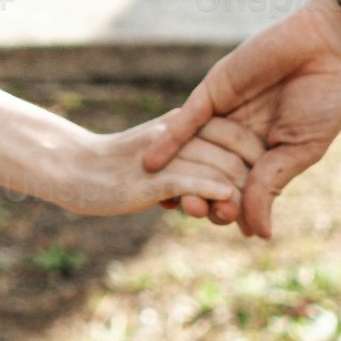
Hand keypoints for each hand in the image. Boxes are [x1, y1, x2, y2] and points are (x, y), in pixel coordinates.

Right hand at [37, 103, 262, 221]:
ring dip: (239, 193)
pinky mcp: (153, 178)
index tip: (264, 181)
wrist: (77, 170)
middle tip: (261, 208)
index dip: (255, 155)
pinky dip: (213, 189)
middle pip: (233, 149)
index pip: (233, 132)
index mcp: (183, 123)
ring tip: (247, 216)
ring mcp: (167, 155)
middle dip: (253, 178)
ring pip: (217, 167)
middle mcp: (179, 134)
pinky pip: (190, 180)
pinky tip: (229, 200)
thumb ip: (189, 160)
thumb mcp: (159, 157)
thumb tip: (222, 181)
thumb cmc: (118, 167)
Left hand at [151, 7, 340, 240]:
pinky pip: (185, 121)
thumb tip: (256, 234)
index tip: (225, 222)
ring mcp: (224, 116)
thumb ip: (269, 186)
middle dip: (199, 196)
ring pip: (194, 154)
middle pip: (210, 176)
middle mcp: (240, 139)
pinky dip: (167, 142)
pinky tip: (151, 163)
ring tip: (164, 197)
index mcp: (266, 156)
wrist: (328, 47)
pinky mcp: (212, 92)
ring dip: (178, 176)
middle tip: (191, 211)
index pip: (238, 191)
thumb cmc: (326, 100)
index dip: (228, 208)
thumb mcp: (300, 151)